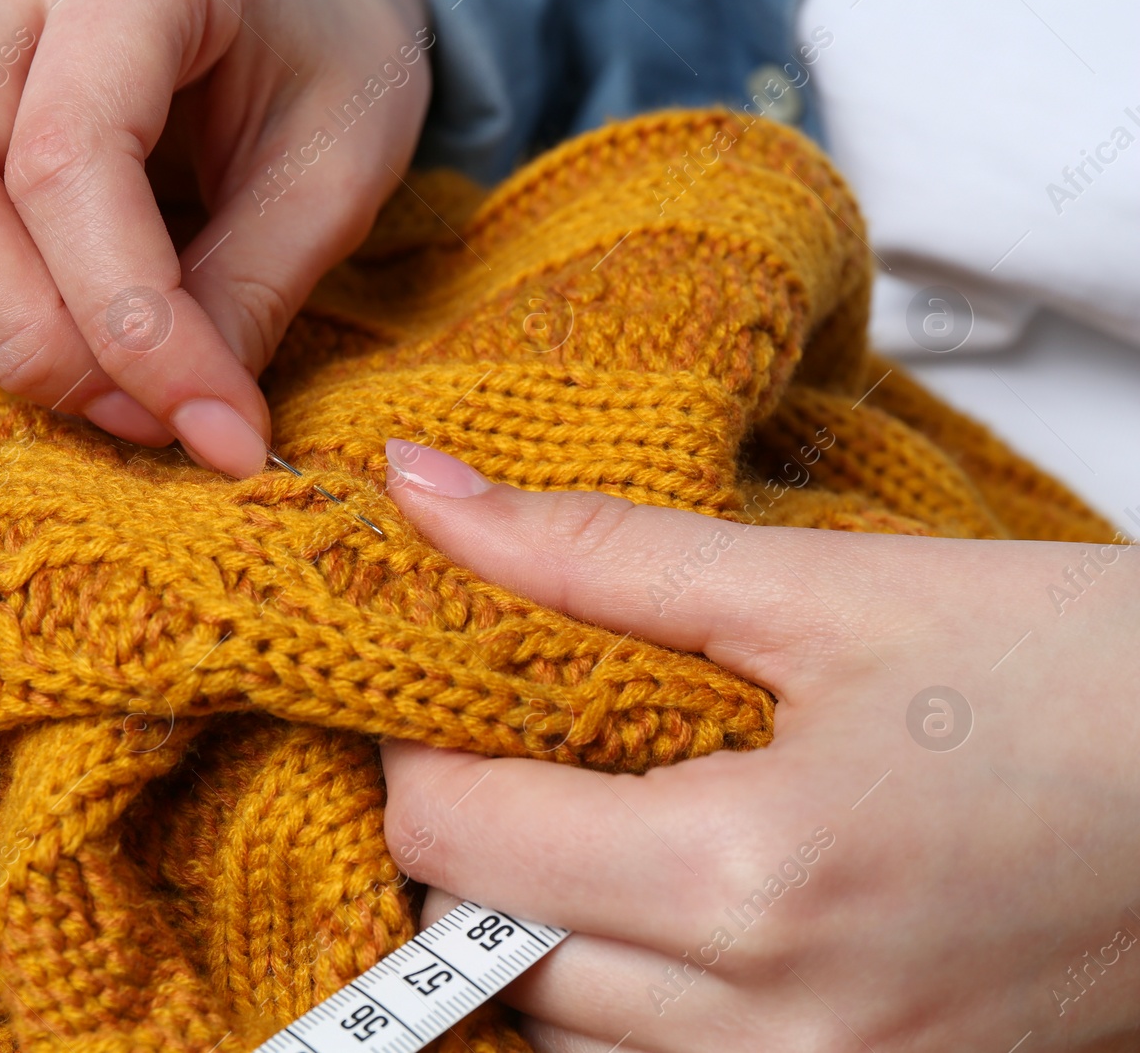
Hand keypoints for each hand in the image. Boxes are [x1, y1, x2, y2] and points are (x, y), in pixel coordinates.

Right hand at [0, 0, 431, 477]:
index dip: (131, 320)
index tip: (216, 426)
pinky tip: (92, 330)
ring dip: (7, 323)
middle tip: (148, 419)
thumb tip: (193, 425)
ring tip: (133, 386)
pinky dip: (0, 297)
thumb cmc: (329, 49)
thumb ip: (255, 287)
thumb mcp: (335, 163)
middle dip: (31, 332)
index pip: (69, 156)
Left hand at [377, 439, 1139, 1050]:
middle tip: (510, 742)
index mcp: (757, 876)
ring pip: (561, 1037)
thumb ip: (596, 550)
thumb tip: (425, 490)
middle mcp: (778, 1029)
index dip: (414, 747)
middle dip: (468, 838)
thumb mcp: (828, 589)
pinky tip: (666, 908)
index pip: (459, 837)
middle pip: (489, 952)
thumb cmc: (1083, 683)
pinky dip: (624, 1001)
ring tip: (598, 819)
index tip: (441, 686)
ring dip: (540, 929)